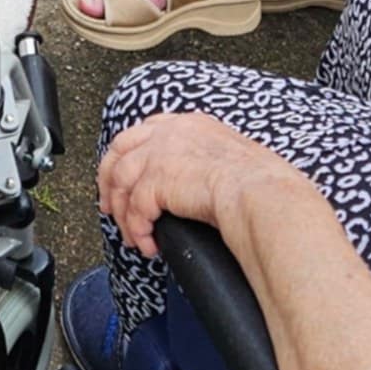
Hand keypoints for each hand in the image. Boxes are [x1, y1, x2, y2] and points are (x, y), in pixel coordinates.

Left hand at [98, 112, 299, 260]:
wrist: (261, 193)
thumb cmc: (260, 184)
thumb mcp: (230, 157)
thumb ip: (208, 160)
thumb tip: (201, 185)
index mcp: (190, 124)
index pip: (146, 130)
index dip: (129, 154)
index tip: (124, 176)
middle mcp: (170, 132)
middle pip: (120, 149)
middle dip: (110, 180)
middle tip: (110, 206)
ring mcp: (160, 153)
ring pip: (122, 182)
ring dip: (124, 214)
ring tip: (133, 237)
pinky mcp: (156, 180)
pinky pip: (134, 209)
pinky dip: (137, 230)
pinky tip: (148, 245)